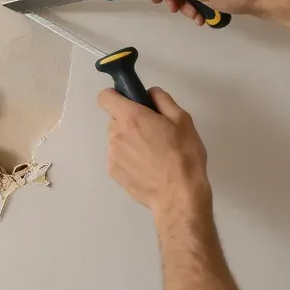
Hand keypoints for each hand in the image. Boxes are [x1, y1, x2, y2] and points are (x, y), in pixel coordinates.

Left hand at [98, 86, 209, 217]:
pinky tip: (147, 167)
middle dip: (130, 120)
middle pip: (115, 119)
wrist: (178, 196)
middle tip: (153, 131)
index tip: (130, 101)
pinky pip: (118, 156)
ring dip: (129, 140)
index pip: (105, 97)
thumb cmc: (184, 155)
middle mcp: (116, 134)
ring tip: (153, 153)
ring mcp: (112, 155)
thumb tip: (149, 93)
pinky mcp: (113, 173)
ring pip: (117, 139)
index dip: (116, 95)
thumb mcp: (182, 120)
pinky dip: (129, 158)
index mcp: (131, 118)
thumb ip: (162, 100)